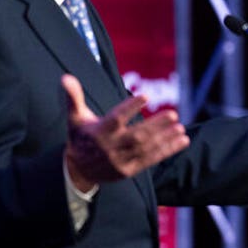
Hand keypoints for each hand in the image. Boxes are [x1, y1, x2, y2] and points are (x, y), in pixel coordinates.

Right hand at [62, 74, 189, 191]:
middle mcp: (110, 147)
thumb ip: (73, 98)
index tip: (145, 96)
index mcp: (98, 132)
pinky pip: (151, 160)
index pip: (116, 118)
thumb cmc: (80, 137)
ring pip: (146, 149)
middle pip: (136, 136)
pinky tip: (182, 141)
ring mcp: (120, 161)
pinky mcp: (129, 171)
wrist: (78, 171)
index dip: (130, 107)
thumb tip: (66, 77)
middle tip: (174, 115)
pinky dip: (167, 150)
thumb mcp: (75, 118)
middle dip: (156, 126)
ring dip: (166, 139)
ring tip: (181, 128)